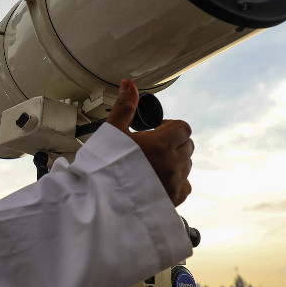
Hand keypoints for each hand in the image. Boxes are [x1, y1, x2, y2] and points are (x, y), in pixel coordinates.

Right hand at [106, 80, 192, 205]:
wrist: (97, 202)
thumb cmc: (102, 167)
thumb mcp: (112, 132)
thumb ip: (125, 107)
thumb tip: (129, 84)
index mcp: (160, 145)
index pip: (183, 127)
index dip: (171, 126)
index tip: (157, 130)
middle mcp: (172, 164)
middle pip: (188, 145)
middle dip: (174, 142)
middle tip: (153, 146)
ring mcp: (173, 183)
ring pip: (187, 165)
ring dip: (175, 161)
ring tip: (153, 164)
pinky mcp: (172, 200)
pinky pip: (185, 186)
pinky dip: (177, 181)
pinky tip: (159, 180)